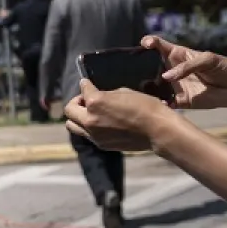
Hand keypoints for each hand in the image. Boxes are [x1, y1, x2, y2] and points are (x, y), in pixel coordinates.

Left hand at [64, 79, 178, 152]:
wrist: (157, 130)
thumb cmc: (145, 106)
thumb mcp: (124, 92)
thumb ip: (106, 94)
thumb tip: (98, 95)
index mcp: (95, 102)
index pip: (83, 89)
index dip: (85, 84)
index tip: (86, 83)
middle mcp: (90, 119)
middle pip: (69, 110)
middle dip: (76, 102)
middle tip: (86, 99)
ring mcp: (93, 134)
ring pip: (72, 126)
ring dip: (77, 117)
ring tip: (89, 113)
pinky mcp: (100, 144)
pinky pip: (86, 134)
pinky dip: (88, 127)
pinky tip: (99, 122)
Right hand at [144, 35, 226, 109]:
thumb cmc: (224, 68)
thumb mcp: (208, 60)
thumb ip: (187, 66)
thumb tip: (166, 77)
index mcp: (177, 55)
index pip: (159, 45)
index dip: (149, 42)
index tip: (145, 44)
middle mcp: (171, 70)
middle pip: (149, 66)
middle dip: (139, 67)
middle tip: (132, 70)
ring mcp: (174, 86)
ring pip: (154, 86)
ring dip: (146, 87)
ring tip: (139, 89)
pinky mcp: (179, 100)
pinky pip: (165, 103)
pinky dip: (159, 104)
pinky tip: (156, 104)